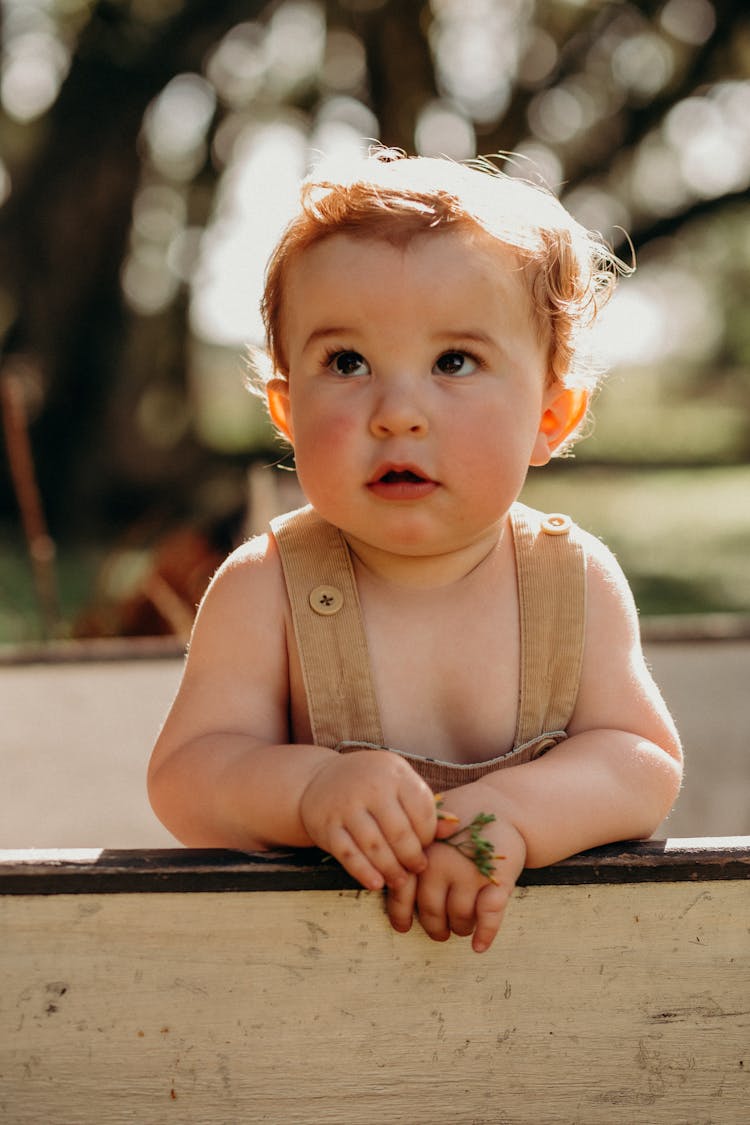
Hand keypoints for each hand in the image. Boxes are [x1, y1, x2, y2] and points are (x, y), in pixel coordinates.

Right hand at [299, 750, 437, 891]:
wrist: (319, 779)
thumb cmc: (370, 784)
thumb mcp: (398, 784)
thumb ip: (423, 806)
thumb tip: (455, 826)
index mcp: (394, 773)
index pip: (421, 811)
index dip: (428, 835)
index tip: (427, 847)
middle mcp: (370, 786)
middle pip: (399, 832)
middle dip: (411, 857)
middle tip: (417, 869)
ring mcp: (346, 805)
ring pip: (374, 846)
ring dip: (391, 869)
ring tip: (400, 881)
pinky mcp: (326, 825)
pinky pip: (348, 855)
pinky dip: (364, 873)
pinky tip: (376, 884)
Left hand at [387, 799, 526, 952]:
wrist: (504, 806)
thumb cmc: (460, 822)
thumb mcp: (431, 829)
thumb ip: (412, 854)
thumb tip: (387, 880)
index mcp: (421, 851)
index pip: (402, 891)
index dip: (400, 914)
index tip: (402, 927)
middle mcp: (441, 863)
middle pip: (431, 912)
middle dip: (435, 928)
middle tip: (439, 931)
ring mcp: (470, 872)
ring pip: (460, 918)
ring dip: (461, 928)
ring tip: (461, 926)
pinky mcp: (498, 880)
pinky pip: (489, 916)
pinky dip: (485, 934)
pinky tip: (478, 946)